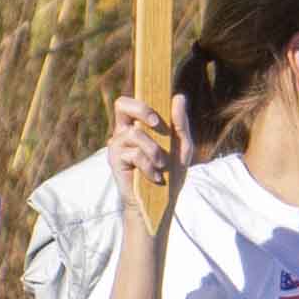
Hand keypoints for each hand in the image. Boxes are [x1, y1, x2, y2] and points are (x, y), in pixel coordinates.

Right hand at [106, 93, 189, 216]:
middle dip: (142, 110)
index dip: (142, 103)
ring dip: (154, 150)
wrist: (161, 202)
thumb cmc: (171, 173)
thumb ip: (180, 123)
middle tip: (157, 124)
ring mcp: (117, 146)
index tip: (158, 118)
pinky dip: (149, 166)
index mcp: (137, 126)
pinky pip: (134, 155)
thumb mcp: (183, 146)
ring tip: (161, 165)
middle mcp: (123, 132)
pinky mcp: (115, 162)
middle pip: (121, 104)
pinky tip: (154, 177)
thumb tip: (179, 96)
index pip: (130, 102)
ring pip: (134, 134)